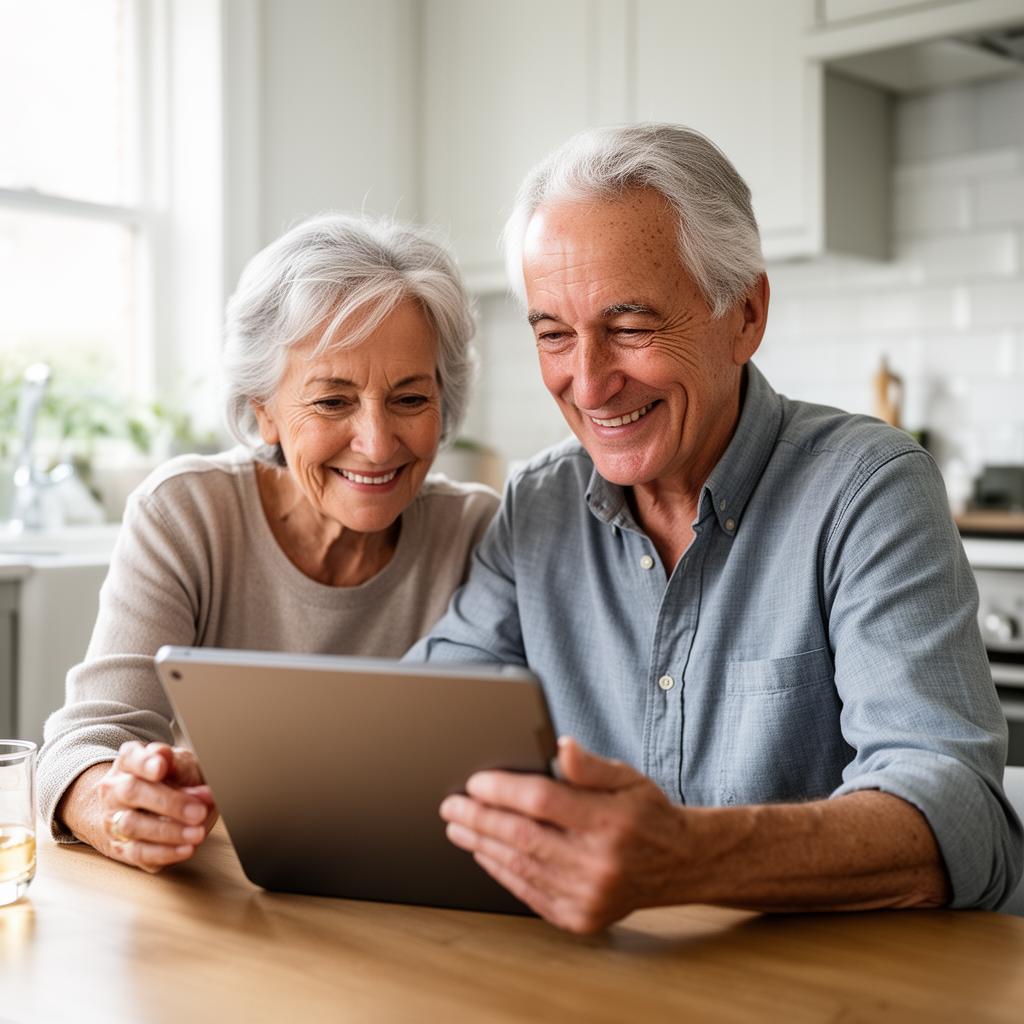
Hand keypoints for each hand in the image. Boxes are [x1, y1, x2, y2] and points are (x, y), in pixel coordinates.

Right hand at [67, 741, 217, 872]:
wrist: (144, 806)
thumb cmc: (169, 779)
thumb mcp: (182, 765)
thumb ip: (188, 773)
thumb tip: (202, 792)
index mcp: (130, 761)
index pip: (131, 756)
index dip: (145, 762)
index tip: (161, 766)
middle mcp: (115, 788)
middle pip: (131, 791)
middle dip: (168, 802)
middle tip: (198, 811)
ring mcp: (113, 819)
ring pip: (132, 825)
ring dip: (169, 831)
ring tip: (197, 833)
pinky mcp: (119, 847)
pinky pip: (137, 852)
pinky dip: (164, 852)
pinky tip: (186, 849)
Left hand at [440, 737, 689, 933]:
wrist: (681, 864)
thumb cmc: (647, 813)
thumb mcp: (627, 776)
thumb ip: (589, 765)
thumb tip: (561, 746)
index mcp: (610, 821)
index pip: (543, 801)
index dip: (503, 790)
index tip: (475, 781)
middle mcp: (599, 862)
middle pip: (522, 837)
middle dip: (479, 819)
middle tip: (451, 805)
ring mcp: (589, 895)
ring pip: (520, 867)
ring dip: (482, 845)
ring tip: (459, 827)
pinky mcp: (581, 918)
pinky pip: (529, 893)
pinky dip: (501, 871)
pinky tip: (485, 853)